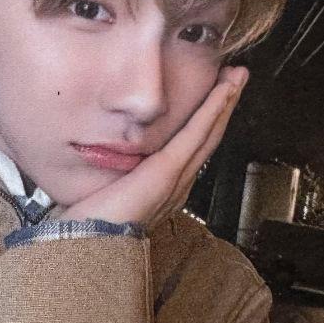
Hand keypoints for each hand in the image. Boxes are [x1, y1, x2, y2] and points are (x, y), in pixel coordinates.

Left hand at [58, 66, 248, 230]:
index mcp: (165, 189)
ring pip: (208, 133)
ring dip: (224, 102)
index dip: (207, 120)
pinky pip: (196, 135)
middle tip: (237, 77)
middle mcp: (178, 185)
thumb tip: (104, 156)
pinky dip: (213, 110)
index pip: (192, 147)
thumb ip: (114, 175)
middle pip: (208, 137)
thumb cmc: (89, 226)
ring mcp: (176, 178)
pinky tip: (223, 90)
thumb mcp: (107, 191)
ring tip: (237, 76)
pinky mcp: (167, 171)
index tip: (214, 96)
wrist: (86, 246)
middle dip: (224, 106)